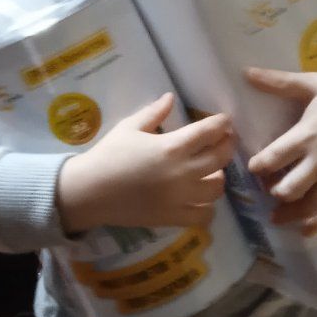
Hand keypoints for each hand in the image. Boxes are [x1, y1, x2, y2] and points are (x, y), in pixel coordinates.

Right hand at [56, 93, 234, 234]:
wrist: (89, 192)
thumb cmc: (108, 155)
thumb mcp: (129, 127)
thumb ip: (154, 113)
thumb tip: (170, 97)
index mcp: (172, 147)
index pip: (209, 132)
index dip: (222, 124)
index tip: (224, 121)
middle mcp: (182, 173)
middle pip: (221, 158)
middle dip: (227, 145)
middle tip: (225, 141)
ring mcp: (180, 198)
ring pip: (217, 188)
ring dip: (219, 176)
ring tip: (212, 170)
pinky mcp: (174, 218)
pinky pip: (204, 215)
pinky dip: (208, 207)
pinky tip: (201, 198)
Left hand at [245, 67, 316, 235]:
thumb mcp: (312, 84)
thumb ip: (279, 82)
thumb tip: (246, 72)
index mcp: (307, 136)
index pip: (273, 158)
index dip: (257, 166)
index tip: (251, 167)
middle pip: (291, 189)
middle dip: (275, 193)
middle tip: (266, 189)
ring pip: (312, 206)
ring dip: (292, 215)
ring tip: (276, 218)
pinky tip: (307, 229)